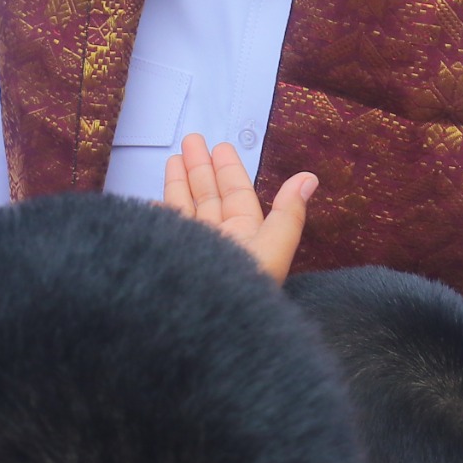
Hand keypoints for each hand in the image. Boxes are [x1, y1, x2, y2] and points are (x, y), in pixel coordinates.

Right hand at [161, 132, 315, 282]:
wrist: (202, 323)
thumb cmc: (241, 287)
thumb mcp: (272, 246)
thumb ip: (289, 213)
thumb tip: (310, 178)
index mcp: (245, 237)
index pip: (237, 195)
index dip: (228, 169)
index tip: (219, 146)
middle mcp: (218, 242)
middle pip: (208, 197)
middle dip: (200, 168)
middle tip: (190, 139)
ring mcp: (191, 250)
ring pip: (184, 209)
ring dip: (178, 183)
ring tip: (172, 158)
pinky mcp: (166, 258)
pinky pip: (163, 231)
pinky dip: (158, 216)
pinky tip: (153, 205)